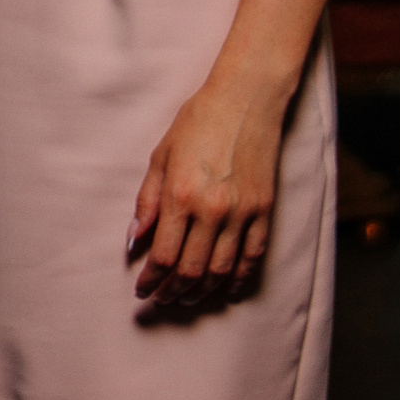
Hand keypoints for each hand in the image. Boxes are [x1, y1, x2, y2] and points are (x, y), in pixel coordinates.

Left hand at [128, 70, 285, 307]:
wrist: (246, 100)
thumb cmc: (197, 122)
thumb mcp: (160, 157)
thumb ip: (146, 203)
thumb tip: (134, 241)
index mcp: (180, 196)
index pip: (162, 256)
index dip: (150, 281)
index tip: (141, 290)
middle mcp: (212, 210)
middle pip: (190, 270)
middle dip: (172, 292)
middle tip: (161, 299)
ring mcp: (242, 213)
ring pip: (221, 270)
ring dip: (201, 290)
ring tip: (187, 298)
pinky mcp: (265, 211)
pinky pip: (252, 257)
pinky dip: (237, 278)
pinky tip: (224, 287)